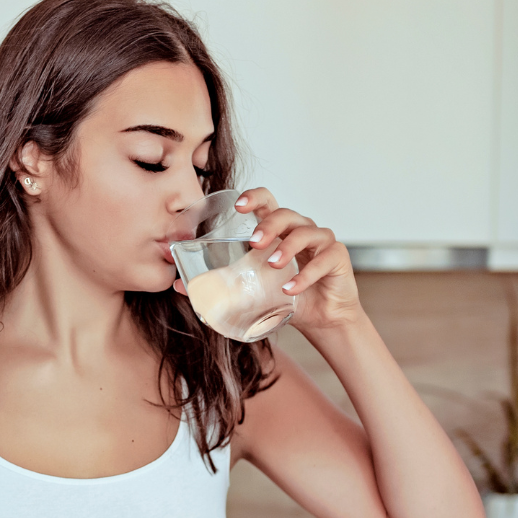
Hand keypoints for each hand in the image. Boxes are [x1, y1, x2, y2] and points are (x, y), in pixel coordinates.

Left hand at [171, 186, 364, 334]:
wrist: (321, 319)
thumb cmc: (286, 296)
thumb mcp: (251, 289)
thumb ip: (219, 283)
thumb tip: (179, 285)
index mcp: (278, 230)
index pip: (267, 202)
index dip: (255, 198)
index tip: (239, 206)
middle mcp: (300, 229)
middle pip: (286, 214)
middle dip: (269, 224)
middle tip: (254, 243)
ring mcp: (321, 241)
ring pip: (306, 232)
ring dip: (288, 246)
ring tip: (273, 265)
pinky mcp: (338, 258)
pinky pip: (324, 259)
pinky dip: (307, 274)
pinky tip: (291, 288)